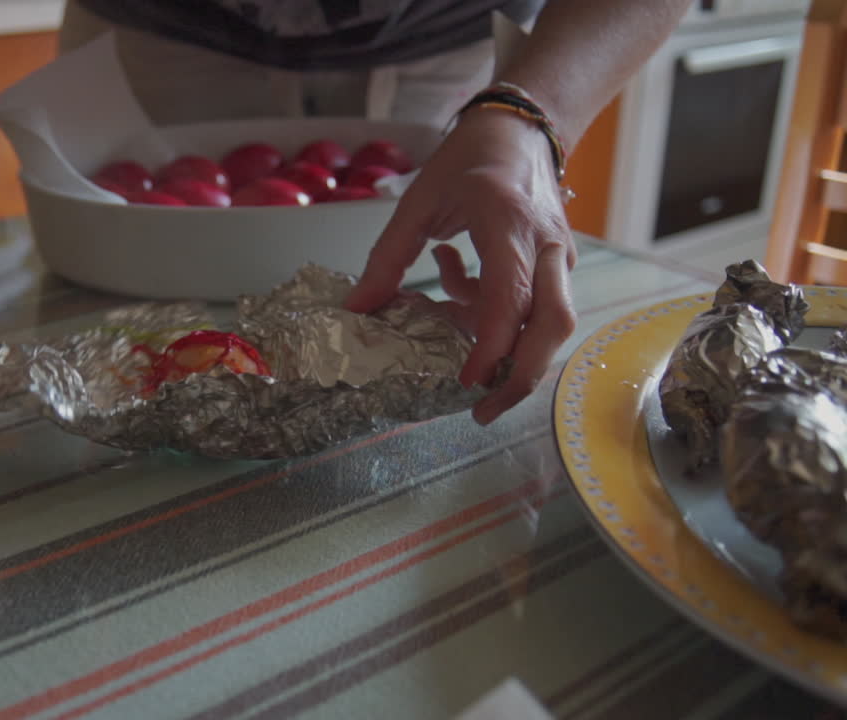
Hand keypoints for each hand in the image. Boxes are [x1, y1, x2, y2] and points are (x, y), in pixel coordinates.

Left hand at [345, 109, 578, 424]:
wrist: (521, 128)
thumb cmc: (469, 158)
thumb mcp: (418, 201)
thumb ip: (388, 258)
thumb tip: (357, 311)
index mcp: (508, 223)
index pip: (511, 298)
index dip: (491, 346)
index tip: (466, 381)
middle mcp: (545, 245)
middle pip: (552, 325)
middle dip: (520, 376)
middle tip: (480, 410)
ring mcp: (559, 258)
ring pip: (550, 324)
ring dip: (504, 348)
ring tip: (459, 361)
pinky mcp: (557, 267)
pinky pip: (535, 309)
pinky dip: (495, 318)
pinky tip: (456, 294)